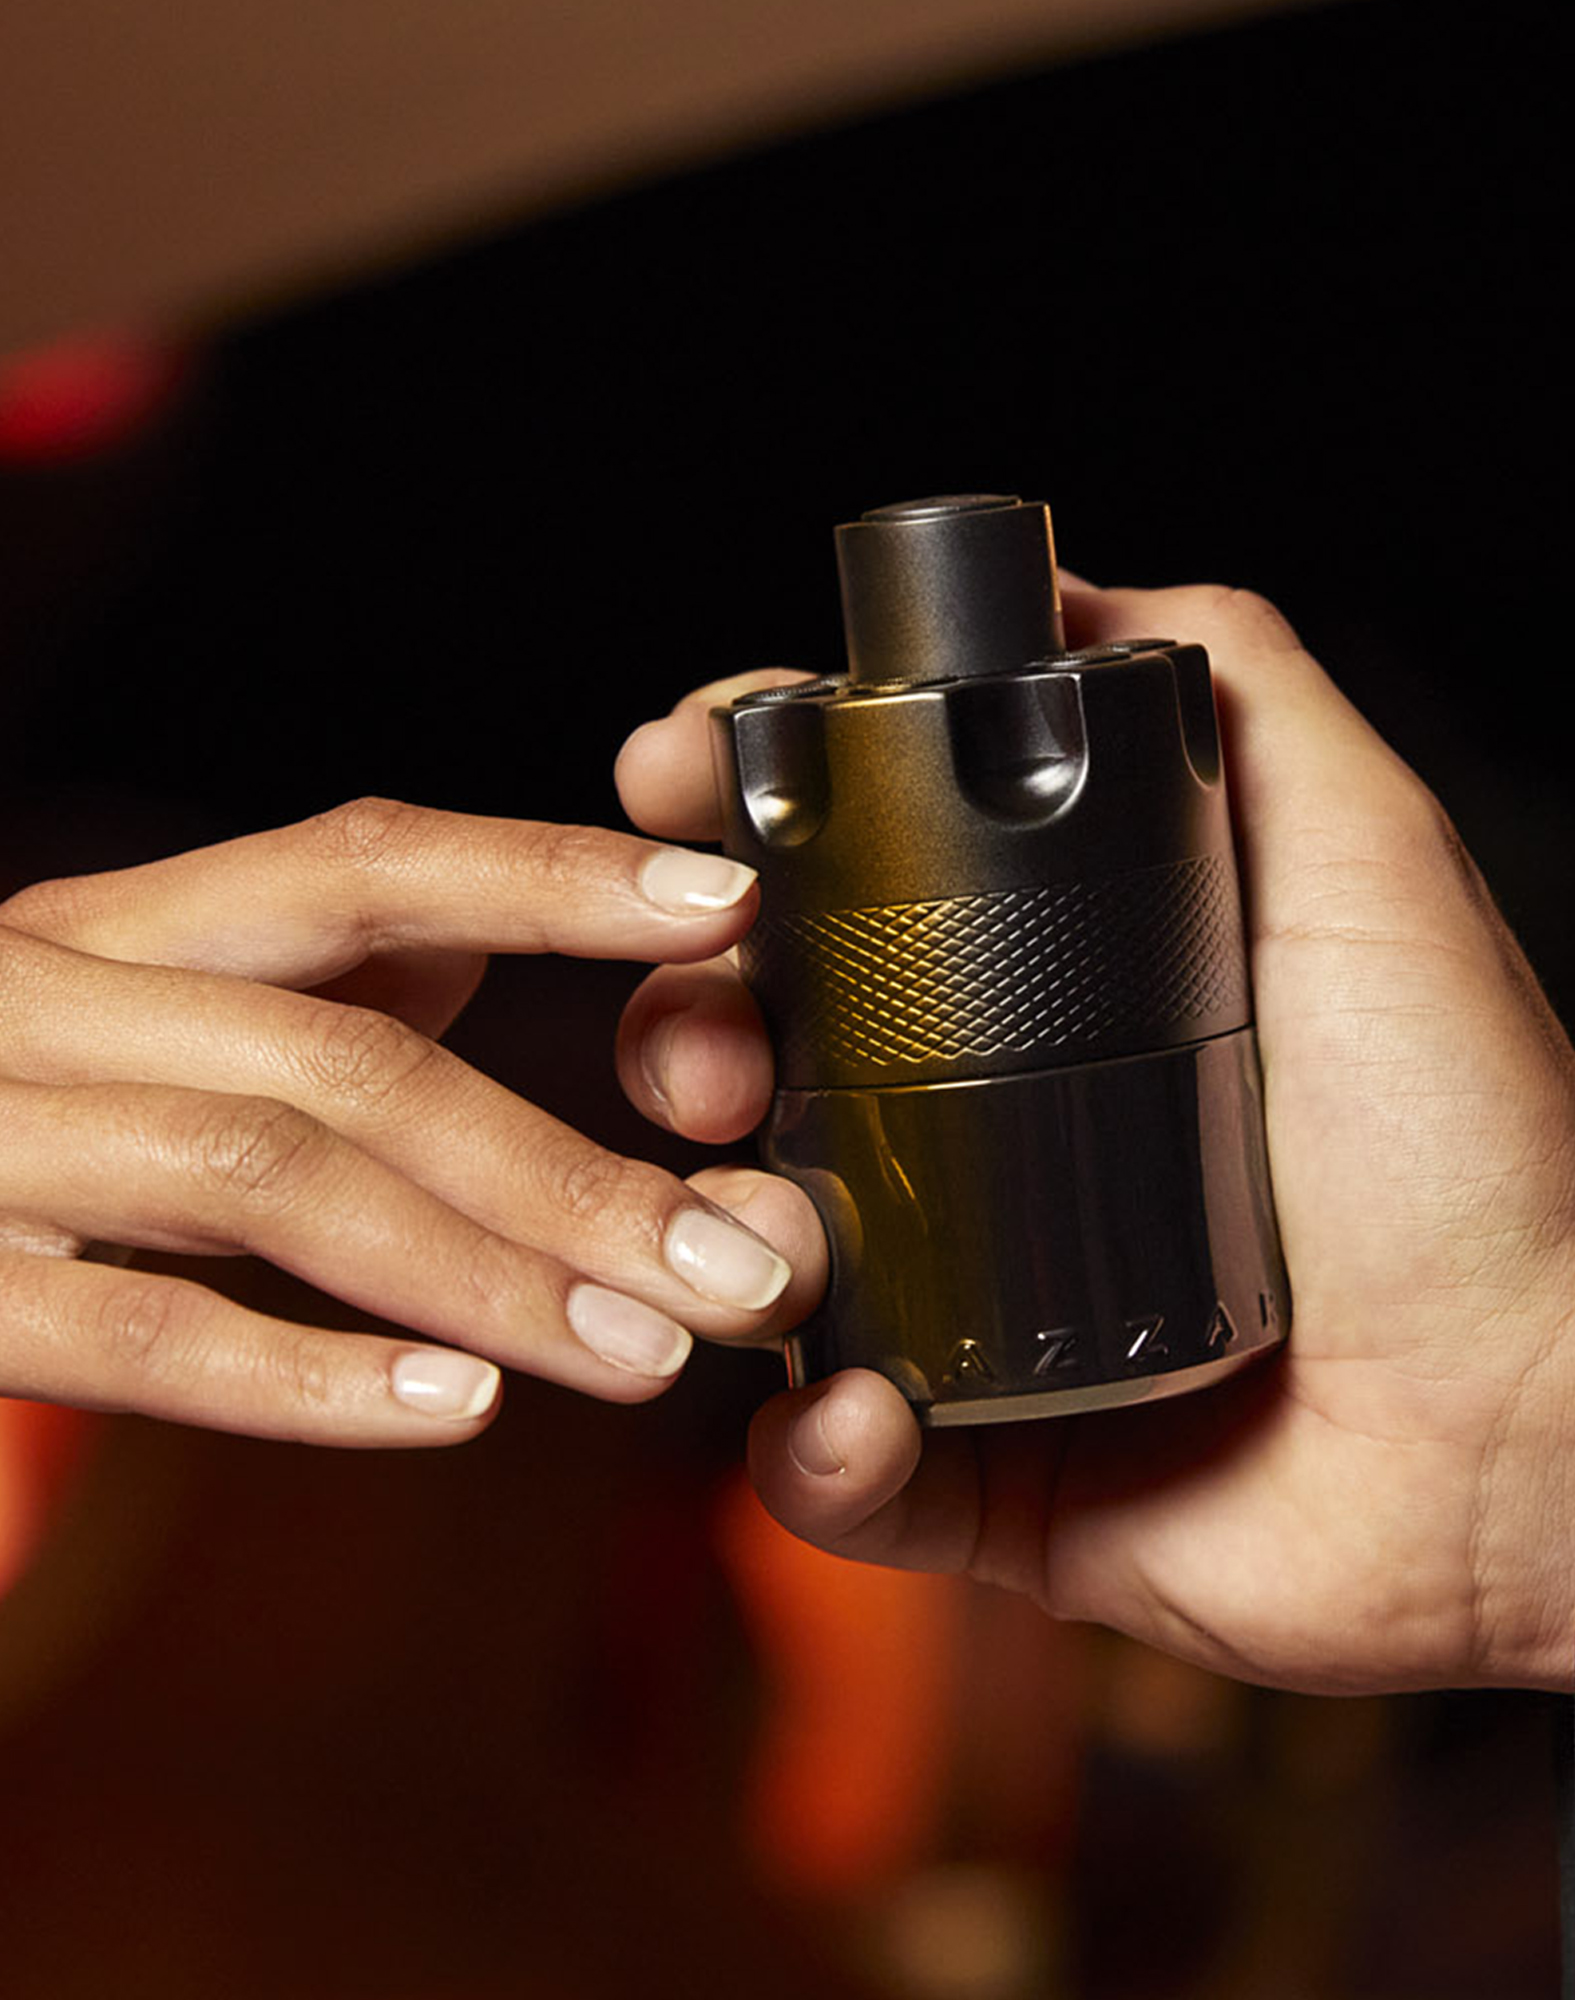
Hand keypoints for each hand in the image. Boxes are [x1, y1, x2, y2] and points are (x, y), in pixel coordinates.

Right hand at [0, 799, 824, 1444]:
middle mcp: (45, 997)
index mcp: (121, 925)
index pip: (361, 860)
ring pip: (265, 1181)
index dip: (547, 873)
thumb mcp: (137, 999)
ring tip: (649, 1349)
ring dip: (481, 1273)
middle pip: (354, 1058)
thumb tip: (487, 941)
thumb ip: (300, 972)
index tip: (726, 908)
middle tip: (750, 1261)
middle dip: (571, 1168)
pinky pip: (123, 1334)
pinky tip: (455, 1412)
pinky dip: (299, 1376)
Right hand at [617, 590, 1574, 1693]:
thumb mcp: (1364, 854)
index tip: (674, 779)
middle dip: (687, 1026)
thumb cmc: (1467, 1131)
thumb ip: (1238, 696)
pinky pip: (836, 1466)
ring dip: (711, 1230)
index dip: (740, 828)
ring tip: (771, 1231)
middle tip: (708, 1044)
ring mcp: (985, 1307)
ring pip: (763, 1256)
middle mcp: (1001, 1138)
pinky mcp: (992, 1474)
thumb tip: (1076, 592)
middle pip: (767, 1059)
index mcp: (1059, 998)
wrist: (1540, 1407)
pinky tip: (847, 1405)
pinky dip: (810, 1445)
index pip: (849, 892)